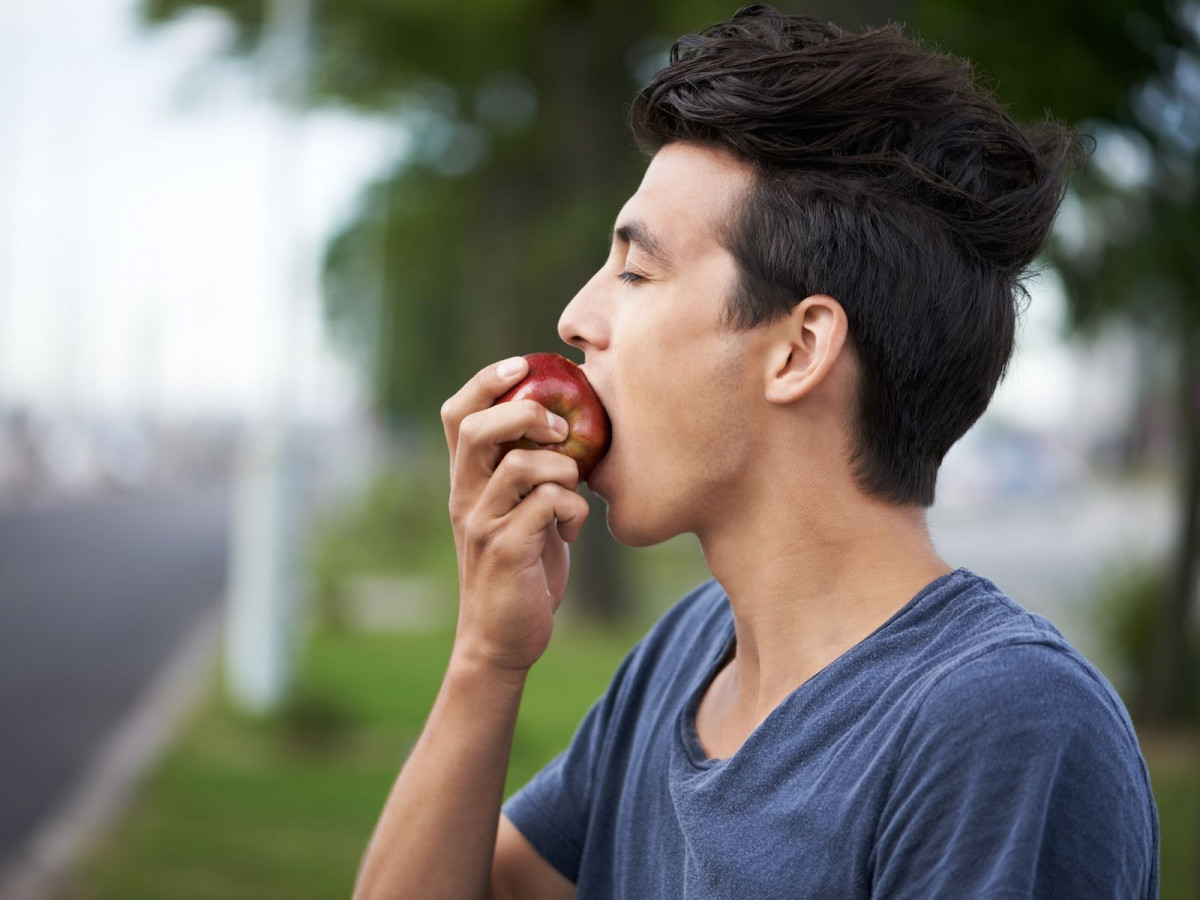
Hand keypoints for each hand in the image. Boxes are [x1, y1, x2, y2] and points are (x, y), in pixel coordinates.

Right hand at [440, 357, 591, 673]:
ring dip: (563, 469)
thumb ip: (531, 471)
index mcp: (467, 481)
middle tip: (560, 429)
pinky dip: (575, 511)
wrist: (502, 639)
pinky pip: (550, 506)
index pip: (457, 414)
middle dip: (526, 414)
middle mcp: (466, 497)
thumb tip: (568, 424)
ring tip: (572, 492)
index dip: (486, 381)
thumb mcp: (520, 510)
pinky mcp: (507, 552)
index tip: (522, 365)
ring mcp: (483, 524)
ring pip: (522, 466)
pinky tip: (573, 532)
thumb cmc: (522, 567)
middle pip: (478, 429)